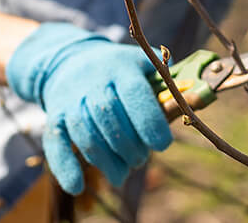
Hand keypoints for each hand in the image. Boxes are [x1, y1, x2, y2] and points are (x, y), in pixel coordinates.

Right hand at [6, 23, 171, 193]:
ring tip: (122, 174)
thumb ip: (165, 80)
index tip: (162, 144)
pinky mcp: (54, 116)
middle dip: (129, 147)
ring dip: (106, 161)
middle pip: (111, 119)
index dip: (150, 123)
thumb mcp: (140, 63)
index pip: (135, 95)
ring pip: (86, 135)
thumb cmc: (116, 67)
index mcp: (120, 68)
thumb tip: (194, 94)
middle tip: (140, 160)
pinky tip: (78, 186)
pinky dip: (65, 167)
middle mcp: (93, 83)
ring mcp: (70, 100)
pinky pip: (55, 143)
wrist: (67, 60)